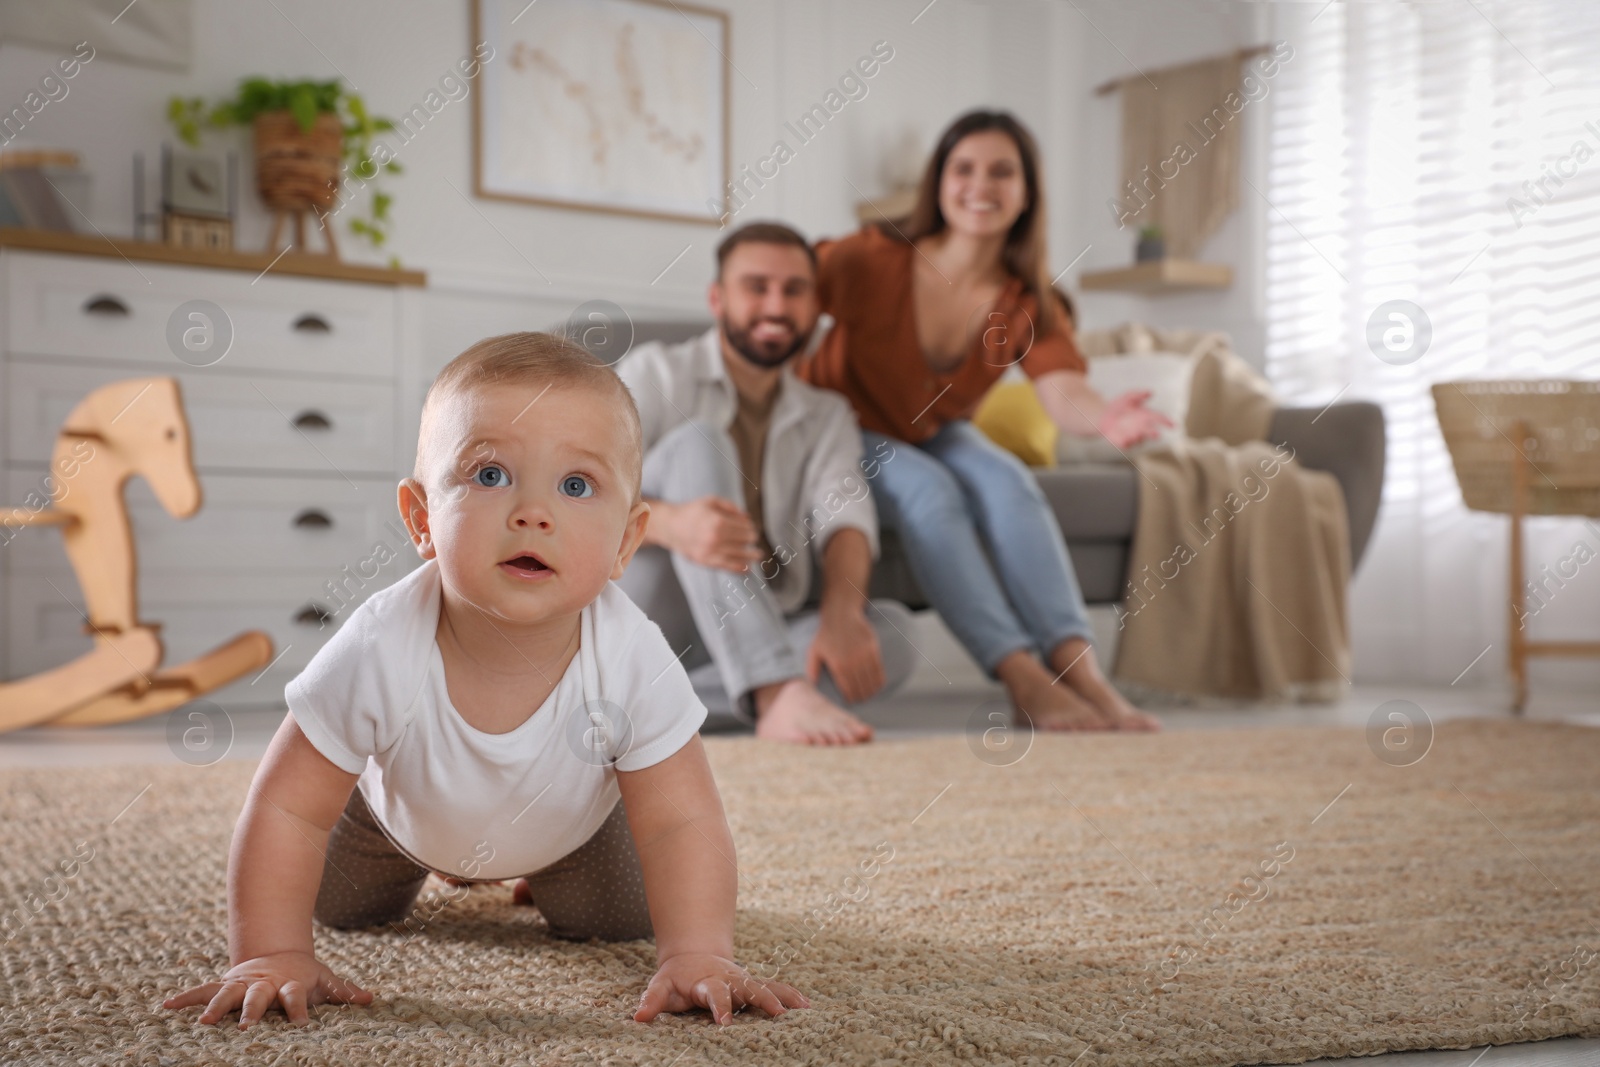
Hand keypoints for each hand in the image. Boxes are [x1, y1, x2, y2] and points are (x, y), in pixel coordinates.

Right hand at [162, 950, 372, 1028]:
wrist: (279, 954)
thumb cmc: (304, 975)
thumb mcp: (325, 980)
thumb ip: (344, 991)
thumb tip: (370, 998)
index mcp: (290, 984)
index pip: (295, 996)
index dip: (298, 1009)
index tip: (301, 1025)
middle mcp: (264, 983)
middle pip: (258, 996)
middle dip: (251, 1010)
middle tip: (245, 1028)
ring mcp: (242, 982)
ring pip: (227, 993)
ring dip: (215, 1006)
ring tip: (202, 1021)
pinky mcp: (225, 984)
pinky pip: (202, 991)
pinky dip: (185, 998)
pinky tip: (166, 1007)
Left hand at [634, 952, 808, 1024]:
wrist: (693, 955)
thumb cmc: (676, 978)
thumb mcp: (660, 986)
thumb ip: (651, 1001)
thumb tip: (638, 1017)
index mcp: (708, 982)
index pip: (715, 994)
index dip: (721, 1007)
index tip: (726, 1022)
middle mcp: (730, 979)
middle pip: (749, 988)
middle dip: (763, 999)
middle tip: (777, 1013)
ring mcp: (744, 980)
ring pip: (766, 986)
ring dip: (783, 996)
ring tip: (803, 1008)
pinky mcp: (753, 984)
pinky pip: (774, 987)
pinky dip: (790, 995)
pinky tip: (806, 1006)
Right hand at [665, 496, 763, 572]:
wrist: (670, 526)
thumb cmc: (692, 512)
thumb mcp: (711, 501)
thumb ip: (731, 508)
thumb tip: (748, 518)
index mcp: (717, 521)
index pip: (743, 527)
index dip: (750, 528)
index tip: (752, 528)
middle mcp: (715, 537)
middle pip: (743, 541)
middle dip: (751, 540)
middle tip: (755, 540)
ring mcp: (710, 551)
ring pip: (737, 555)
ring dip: (751, 556)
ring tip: (758, 556)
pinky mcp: (705, 561)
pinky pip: (726, 566)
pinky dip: (739, 568)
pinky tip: (748, 568)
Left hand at [806, 605, 884, 703]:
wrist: (841, 616)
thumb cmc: (826, 635)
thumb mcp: (814, 652)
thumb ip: (812, 670)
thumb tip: (811, 685)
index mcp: (838, 666)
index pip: (848, 689)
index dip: (851, 698)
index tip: (851, 701)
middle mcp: (852, 663)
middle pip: (861, 688)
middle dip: (861, 696)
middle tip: (860, 699)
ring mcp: (864, 657)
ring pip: (871, 681)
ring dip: (871, 690)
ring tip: (869, 694)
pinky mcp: (873, 650)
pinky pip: (879, 670)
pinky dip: (879, 680)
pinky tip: (877, 685)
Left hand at [1095, 390, 1172, 449]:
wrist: (1103, 415)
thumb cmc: (1119, 405)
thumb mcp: (1129, 397)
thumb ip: (1139, 394)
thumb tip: (1151, 392)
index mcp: (1147, 416)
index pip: (1160, 419)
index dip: (1167, 422)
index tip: (1173, 425)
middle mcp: (1142, 427)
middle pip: (1151, 432)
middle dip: (1154, 434)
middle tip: (1157, 434)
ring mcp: (1134, 436)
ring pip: (1140, 439)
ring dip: (1139, 436)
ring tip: (1136, 432)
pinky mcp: (1124, 442)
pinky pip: (1127, 444)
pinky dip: (1127, 442)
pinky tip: (1125, 438)